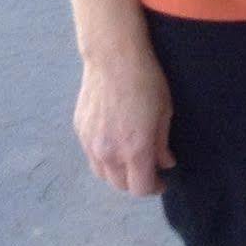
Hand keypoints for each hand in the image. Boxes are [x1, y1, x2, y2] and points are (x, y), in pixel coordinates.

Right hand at [74, 43, 174, 195]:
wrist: (114, 57)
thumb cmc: (147, 81)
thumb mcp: (164, 112)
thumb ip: (162, 143)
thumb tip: (166, 163)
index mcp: (134, 149)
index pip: (140, 188)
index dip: (154, 188)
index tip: (163, 180)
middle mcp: (108, 152)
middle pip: (119, 186)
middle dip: (136, 183)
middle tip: (149, 170)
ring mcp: (90, 143)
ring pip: (102, 174)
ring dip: (118, 174)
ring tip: (131, 161)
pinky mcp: (79, 131)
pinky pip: (91, 156)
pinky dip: (104, 159)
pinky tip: (115, 145)